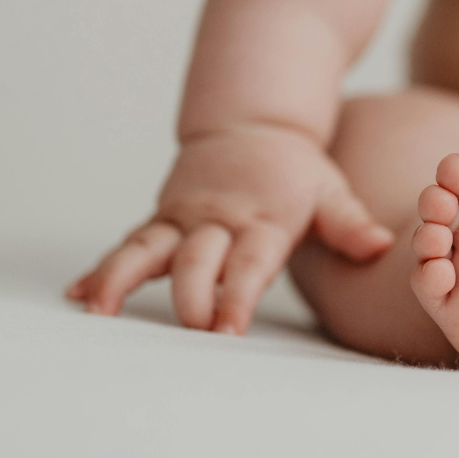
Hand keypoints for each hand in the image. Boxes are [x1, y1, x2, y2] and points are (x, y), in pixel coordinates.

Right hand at [66, 124, 393, 333]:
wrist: (253, 125)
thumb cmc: (296, 172)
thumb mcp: (329, 189)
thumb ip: (350, 222)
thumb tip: (380, 246)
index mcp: (262, 218)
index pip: (249, 262)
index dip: (237, 294)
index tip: (226, 328)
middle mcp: (217, 219)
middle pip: (196, 259)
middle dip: (189, 295)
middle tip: (185, 332)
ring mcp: (184, 218)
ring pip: (147, 248)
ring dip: (121, 278)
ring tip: (95, 309)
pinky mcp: (162, 220)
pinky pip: (129, 244)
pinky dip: (103, 268)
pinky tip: (78, 293)